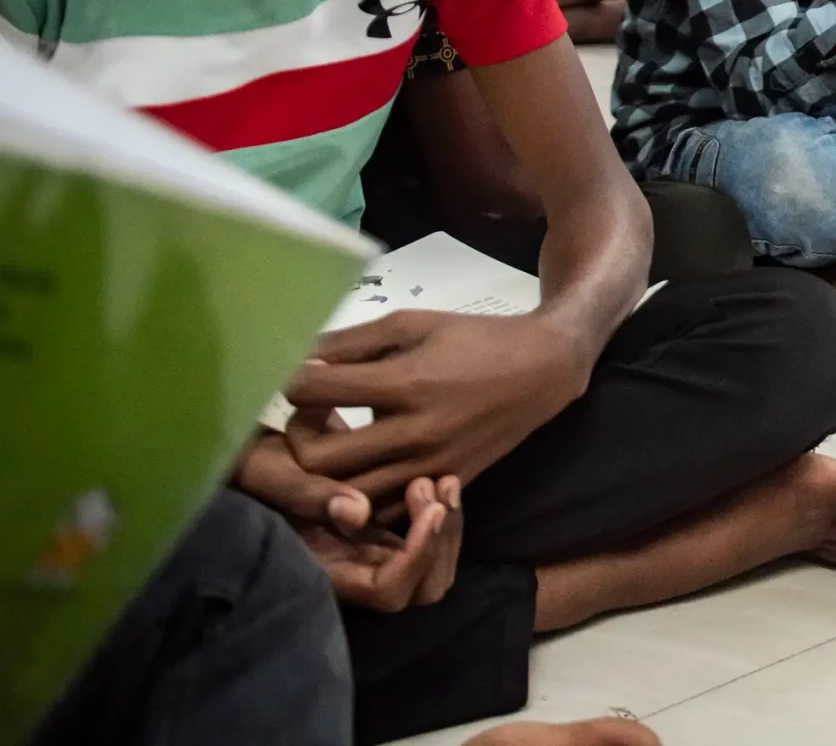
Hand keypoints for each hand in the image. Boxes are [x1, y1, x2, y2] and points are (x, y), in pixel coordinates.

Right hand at [234, 424, 462, 611]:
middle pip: (422, 588)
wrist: (246, 451)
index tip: (428, 507)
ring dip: (446, 527)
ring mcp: (368, 552)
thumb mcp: (267, 471)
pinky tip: (438, 478)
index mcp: (324, 569)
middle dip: (440, 542)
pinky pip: (426, 538)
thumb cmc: (246, 464)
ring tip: (442, 480)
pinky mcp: (379, 531)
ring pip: (432, 565)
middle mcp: (352, 569)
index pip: (388, 590)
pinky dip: (441, 515)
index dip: (417, 558)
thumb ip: (305, 493)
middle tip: (432, 488)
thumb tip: (358, 512)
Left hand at [282, 312, 587, 503]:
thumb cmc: (473, 339)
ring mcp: (431, 466)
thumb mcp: (414, 324)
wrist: (542, 371)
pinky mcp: (445, 484)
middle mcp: (415, 432)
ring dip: (327, 474)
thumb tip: (296, 358)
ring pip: (347, 495)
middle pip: (318, 460)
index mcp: (405, 382)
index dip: (293, 382)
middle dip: (299, 438)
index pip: (314, 391)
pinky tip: (363, 470)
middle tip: (310, 418)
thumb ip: (352, 341)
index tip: (302, 377)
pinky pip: (385, 510)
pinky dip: (363, 497)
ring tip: (332, 446)